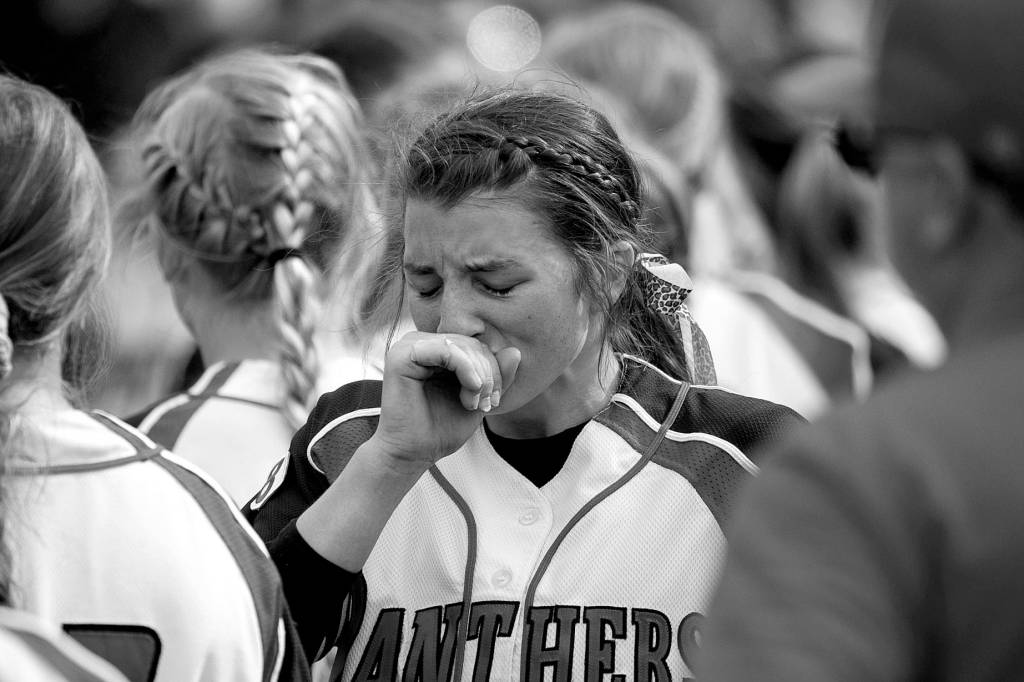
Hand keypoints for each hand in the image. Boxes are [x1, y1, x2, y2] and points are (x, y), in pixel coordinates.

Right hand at [369, 332, 520, 470]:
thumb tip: (516, 351)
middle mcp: (422, 343)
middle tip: (484, 404)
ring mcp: (409, 346)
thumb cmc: (442, 429)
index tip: (494, 401)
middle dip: (488, 375)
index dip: (494, 369)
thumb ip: (497, 377)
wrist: (413, 454)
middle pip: (472, 344)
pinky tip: (470, 390)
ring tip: (473, 403)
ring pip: (462, 346)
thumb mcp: (479, 400)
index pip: (477, 345)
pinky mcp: (401, 355)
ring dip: (479, 376)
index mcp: (437, 350)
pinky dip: (466, 369)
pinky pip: (447, 350)